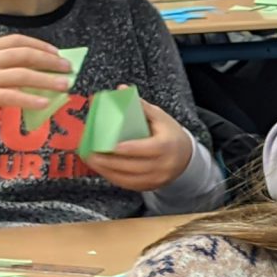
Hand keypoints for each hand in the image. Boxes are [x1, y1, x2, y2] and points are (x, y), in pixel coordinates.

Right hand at [0, 36, 78, 125]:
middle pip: (25, 55)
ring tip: (64, 85)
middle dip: (50, 61)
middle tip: (67, 68)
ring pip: (23, 75)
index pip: (18, 41)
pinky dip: (31, 99)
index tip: (56, 52)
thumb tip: (28, 70)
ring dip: (47, 80)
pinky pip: (13, 96)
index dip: (40, 45)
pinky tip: (45, 102)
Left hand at [78, 100, 195, 191]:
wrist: (186, 157)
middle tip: (90, 153)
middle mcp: (162, 166)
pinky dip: (113, 178)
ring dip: (107, 171)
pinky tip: (101, 170)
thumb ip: (141, 106)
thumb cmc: (170, 134)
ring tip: (91, 161)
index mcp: (166, 146)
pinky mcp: (150, 186)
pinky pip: (129, 185)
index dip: (128, 149)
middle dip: (109, 161)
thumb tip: (121, 89)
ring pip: (128, 179)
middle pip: (132, 166)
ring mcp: (156, 179)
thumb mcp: (161, 117)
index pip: (145, 149)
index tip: (110, 146)